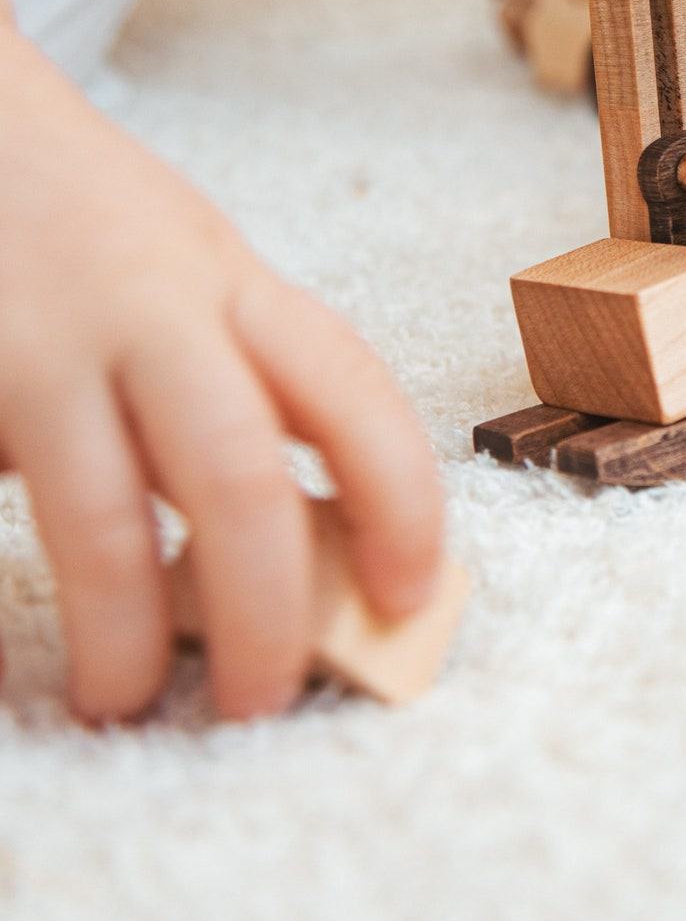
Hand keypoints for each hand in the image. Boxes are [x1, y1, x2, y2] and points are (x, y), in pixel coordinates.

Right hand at [0, 28, 443, 721]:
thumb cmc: (98, 221)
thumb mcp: (198, 272)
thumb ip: (243, 380)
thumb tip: (297, 546)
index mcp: (237, 286)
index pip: (353, 394)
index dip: (400, 499)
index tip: (412, 593)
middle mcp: (153, 312)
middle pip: (236, 473)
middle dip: (265, 604)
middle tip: (266, 696)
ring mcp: (41, 346)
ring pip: (102, 516)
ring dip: (126, 629)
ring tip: (127, 699)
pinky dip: (20, 594)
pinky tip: (28, 644)